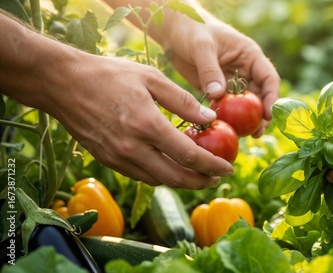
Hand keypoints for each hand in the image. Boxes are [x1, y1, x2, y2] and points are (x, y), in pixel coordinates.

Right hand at [44, 53, 233, 188]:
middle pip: (176, 178)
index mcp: (147, 125)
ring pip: (158, 181)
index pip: (189, 155)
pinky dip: (160, 175)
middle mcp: (132, 148)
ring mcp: (118, 157)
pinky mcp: (107, 160)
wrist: (63, 84)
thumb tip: (209, 118)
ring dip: (182, 182)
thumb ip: (183, 101)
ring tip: (198, 173)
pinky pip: (141, 175)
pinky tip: (170, 166)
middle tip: (217, 178)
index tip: (227, 168)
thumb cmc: (109, 76)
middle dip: (201, 181)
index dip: (212, 165)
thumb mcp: (151, 78)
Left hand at [163, 14, 279, 136]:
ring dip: (244, 121)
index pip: (268, 78)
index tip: (268, 115)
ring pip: (243, 105)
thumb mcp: (201, 46)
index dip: (272, 98)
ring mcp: (230, 81)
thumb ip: (210, 70)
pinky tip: (222, 129)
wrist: (171, 28)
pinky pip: (225, 107)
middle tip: (256, 133)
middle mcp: (244, 70)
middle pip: (259, 96)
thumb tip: (218, 95)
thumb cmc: (191, 28)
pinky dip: (225, 118)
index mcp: (249, 56)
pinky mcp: (216, 90)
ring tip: (243, 136)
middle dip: (260, 116)